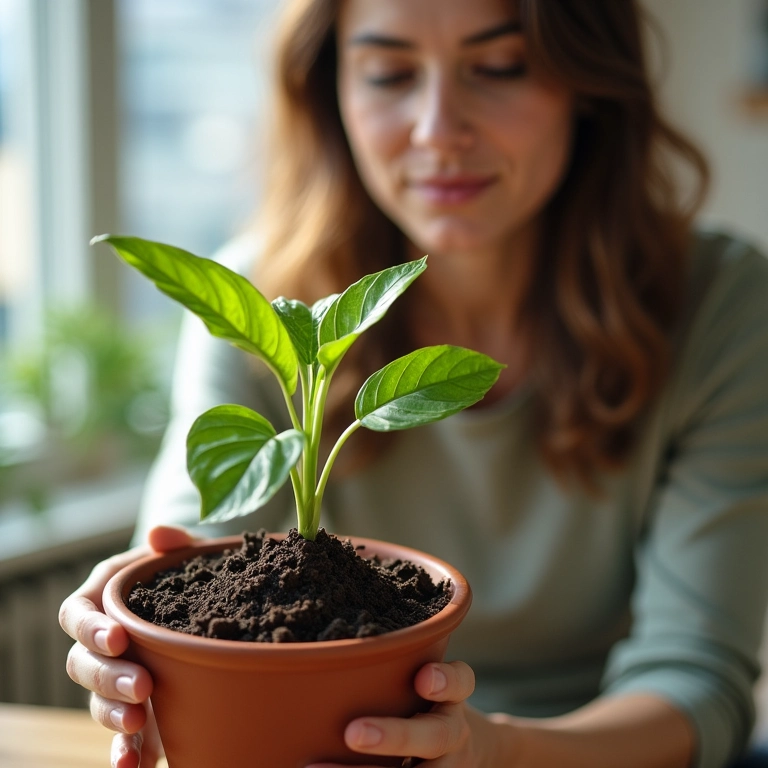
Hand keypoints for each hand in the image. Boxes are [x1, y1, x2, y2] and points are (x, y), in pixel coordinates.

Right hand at [58, 525, 195, 767]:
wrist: (210, 604)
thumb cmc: (189, 574)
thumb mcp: (187, 555)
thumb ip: (175, 544)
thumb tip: (159, 533)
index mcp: (104, 599)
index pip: (77, 614)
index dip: (90, 627)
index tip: (116, 637)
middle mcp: (102, 643)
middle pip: (82, 665)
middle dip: (107, 677)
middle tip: (141, 685)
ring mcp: (115, 679)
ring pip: (97, 702)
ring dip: (113, 716)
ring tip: (139, 724)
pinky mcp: (135, 710)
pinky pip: (122, 738)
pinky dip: (125, 755)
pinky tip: (135, 767)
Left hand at [306, 660, 498, 767]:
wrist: (459, 754)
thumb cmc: (421, 700)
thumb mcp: (421, 679)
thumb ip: (392, 663)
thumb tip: (318, 645)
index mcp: (450, 696)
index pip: (461, 682)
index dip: (446, 681)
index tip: (422, 678)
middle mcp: (451, 732)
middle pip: (436, 736)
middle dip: (395, 736)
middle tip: (353, 733)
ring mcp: (443, 765)